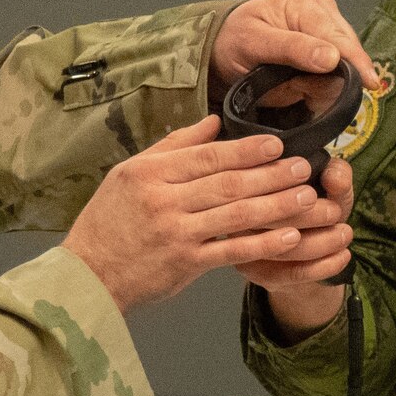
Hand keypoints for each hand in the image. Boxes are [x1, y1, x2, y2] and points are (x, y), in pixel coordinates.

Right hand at [64, 116, 336, 313]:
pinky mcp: (186, 264)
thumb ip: (174, 147)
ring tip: (307, 196)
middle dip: (271, 174)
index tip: (277, 143)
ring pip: (236, 214)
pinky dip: (263, 243)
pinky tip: (290, 236)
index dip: (246, 149)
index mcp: (149, 173)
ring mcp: (176, 233)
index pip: (207, 156)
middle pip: (228, 182)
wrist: (88, 274)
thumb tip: (214, 121)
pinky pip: (232, 251)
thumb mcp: (130, 173)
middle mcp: (163, 200)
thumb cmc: (109, 221)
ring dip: (277, 205)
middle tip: (304, 166)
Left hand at [211, 0, 376, 103]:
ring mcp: (328, 21)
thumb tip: (332, 58)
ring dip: (329, 82)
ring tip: (298, 86)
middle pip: (347, 47)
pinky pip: (341, 67)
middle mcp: (319, 4)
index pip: (335, 34)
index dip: (353, 60)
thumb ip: (292, 50)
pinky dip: (326, 82)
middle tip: (303, 92)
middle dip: (333, 77)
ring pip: (347, 60)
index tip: (369, 83)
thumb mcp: (253, 44)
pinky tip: (306, 84)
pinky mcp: (330, 39)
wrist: (228, 46)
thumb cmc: (236, 41)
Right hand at [238, 157, 356, 341]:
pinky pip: (292, 272)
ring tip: (345, 234)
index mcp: (247, 183)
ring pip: (283, 247)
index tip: (313, 183)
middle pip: (268, 217)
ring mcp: (242, 246)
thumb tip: (332, 176)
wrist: (309, 252)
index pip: (258, 183)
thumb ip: (336, 175)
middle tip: (335, 212)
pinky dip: (323, 265)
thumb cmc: (316, 210)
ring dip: (321, 242)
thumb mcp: (330, 187)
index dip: (285, 181)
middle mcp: (235, 214)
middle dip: (308, 215)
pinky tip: (342, 256)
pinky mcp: (257, 272)